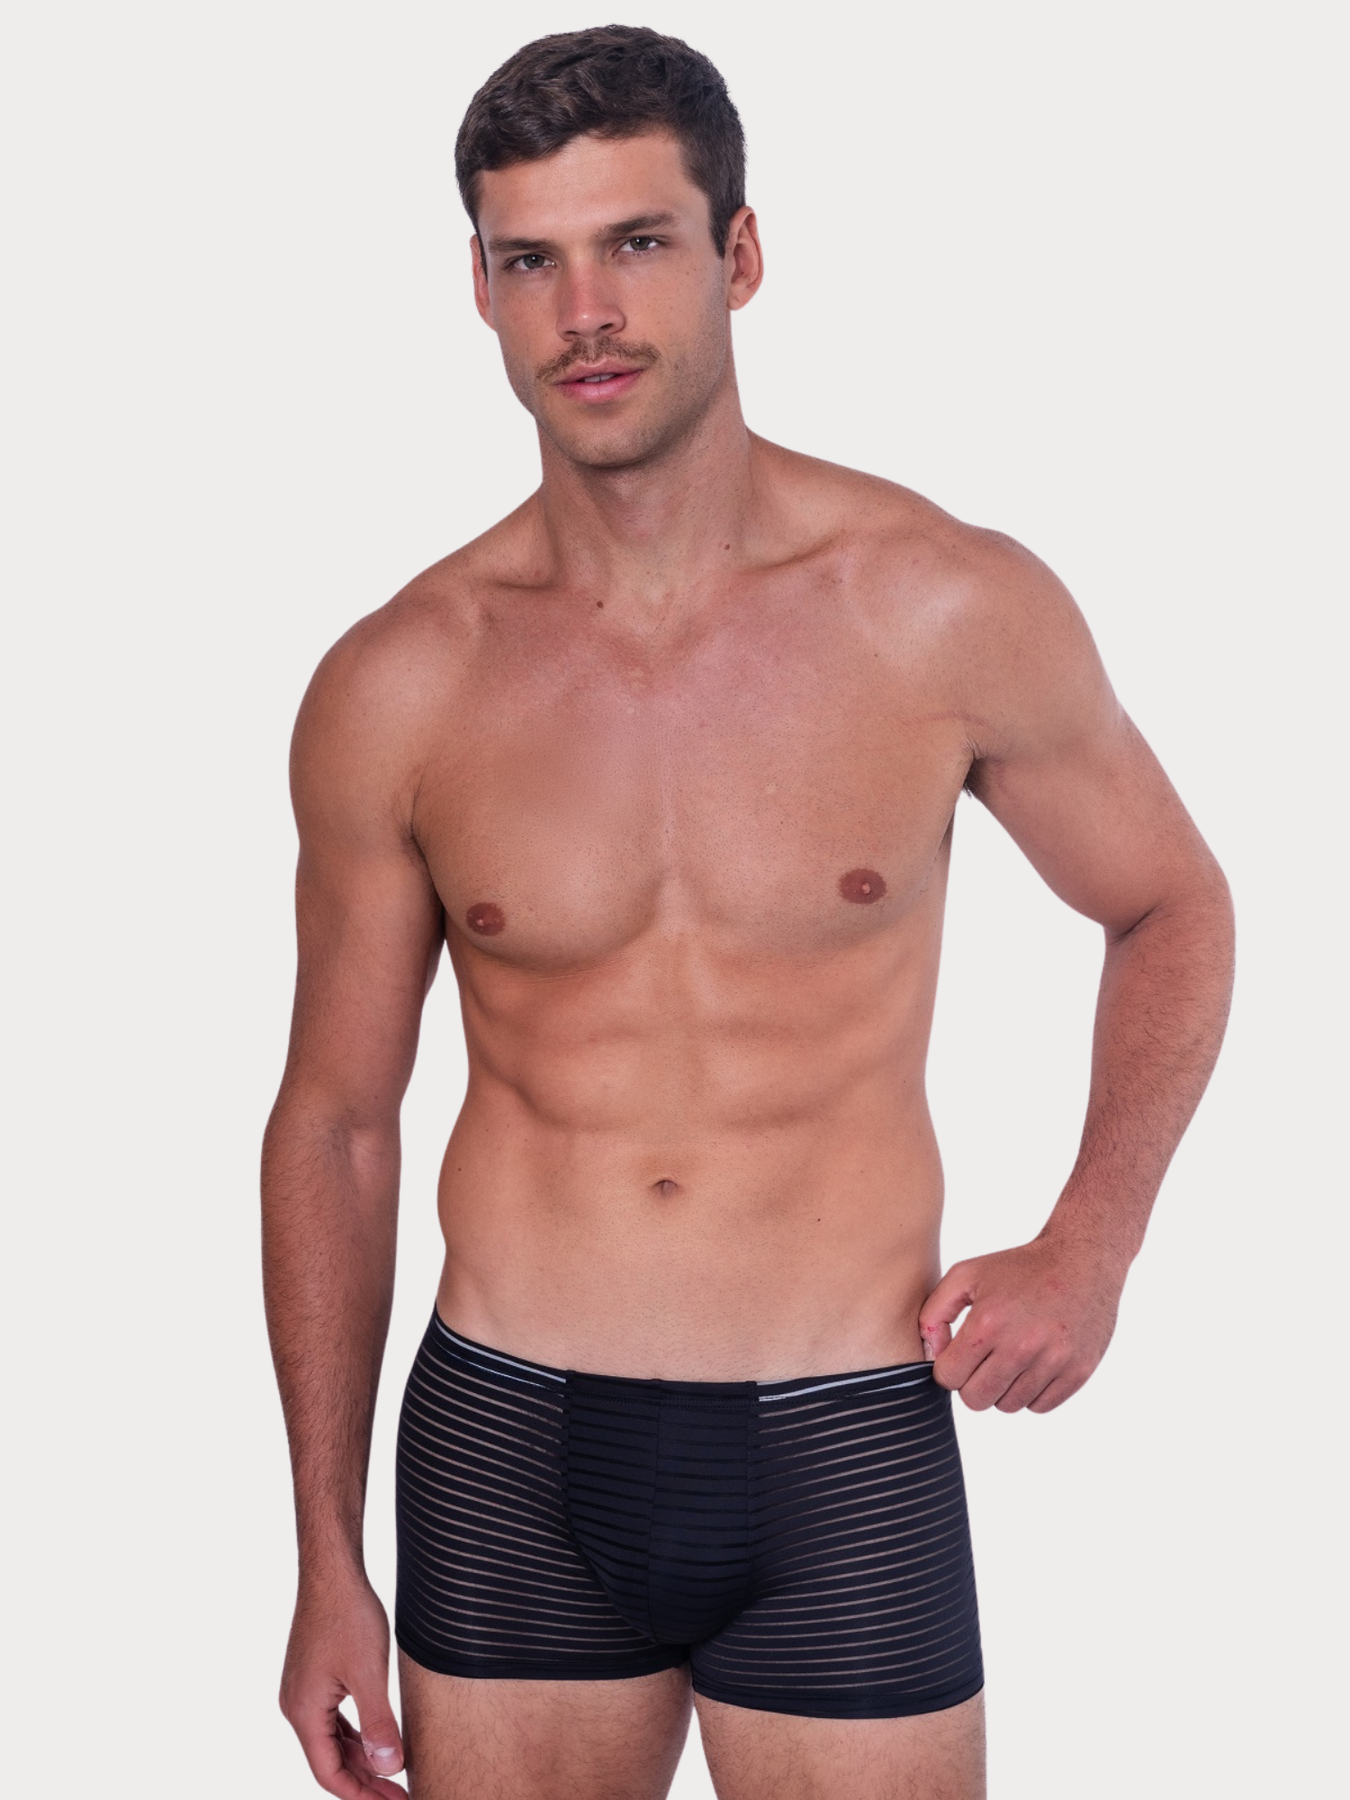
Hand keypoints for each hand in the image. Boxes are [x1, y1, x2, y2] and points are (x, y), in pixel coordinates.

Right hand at [280, 1573, 406, 1796]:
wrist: (332, 1572)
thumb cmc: (348, 1616)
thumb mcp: (369, 1673)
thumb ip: (379, 1723)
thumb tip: (389, 1768)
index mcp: (303, 1712)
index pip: (328, 1773)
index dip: (360, 1795)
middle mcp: (296, 1706)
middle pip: (330, 1760)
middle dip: (365, 1781)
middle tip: (401, 1795)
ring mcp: (303, 1691)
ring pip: (332, 1740)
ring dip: (361, 1759)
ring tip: (394, 1775)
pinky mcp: (313, 1677)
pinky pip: (333, 1719)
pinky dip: (354, 1735)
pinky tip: (377, 1741)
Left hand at [918, 1237, 1122, 1412]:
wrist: (1081, 1259)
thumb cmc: (1018, 1267)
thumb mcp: (966, 1274)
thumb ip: (935, 1313)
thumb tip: (932, 1356)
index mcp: (988, 1323)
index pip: (949, 1377)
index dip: (948, 1367)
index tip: (960, 1353)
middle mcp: (1021, 1347)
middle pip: (976, 1400)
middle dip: (972, 1383)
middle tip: (983, 1360)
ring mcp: (1053, 1361)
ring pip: (1008, 1406)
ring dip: (1003, 1387)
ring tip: (1012, 1357)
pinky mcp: (1078, 1371)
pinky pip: (1040, 1407)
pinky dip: (1032, 1392)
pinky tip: (1034, 1364)